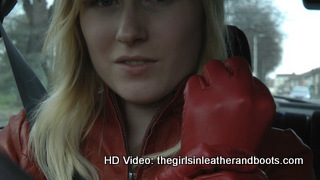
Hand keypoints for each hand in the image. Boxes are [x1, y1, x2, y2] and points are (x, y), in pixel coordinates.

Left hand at [156, 56, 274, 178]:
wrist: (217, 167)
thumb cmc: (235, 146)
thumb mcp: (256, 120)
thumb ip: (251, 96)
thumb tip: (235, 76)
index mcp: (263, 100)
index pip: (248, 72)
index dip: (236, 78)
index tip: (230, 85)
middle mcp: (244, 93)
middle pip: (231, 63)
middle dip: (222, 74)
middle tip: (217, 88)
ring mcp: (220, 94)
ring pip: (211, 67)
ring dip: (207, 80)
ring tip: (207, 98)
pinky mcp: (198, 100)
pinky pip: (193, 80)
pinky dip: (193, 90)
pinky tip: (196, 105)